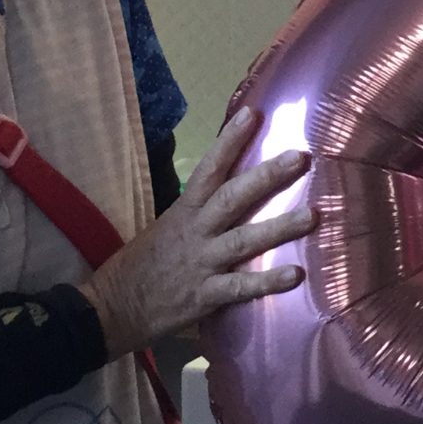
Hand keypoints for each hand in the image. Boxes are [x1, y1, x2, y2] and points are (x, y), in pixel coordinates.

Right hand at [81, 109, 313, 357]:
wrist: (109, 309)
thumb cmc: (141, 265)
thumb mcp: (166, 227)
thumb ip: (199, 210)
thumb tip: (232, 186)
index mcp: (184, 211)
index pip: (209, 168)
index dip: (230, 141)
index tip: (253, 114)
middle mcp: (196, 232)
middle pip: (233, 198)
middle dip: (267, 176)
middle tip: (301, 157)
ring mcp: (202, 263)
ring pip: (244, 240)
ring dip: (280, 227)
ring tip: (314, 215)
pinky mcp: (205, 296)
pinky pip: (241, 287)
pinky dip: (268, 282)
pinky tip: (296, 274)